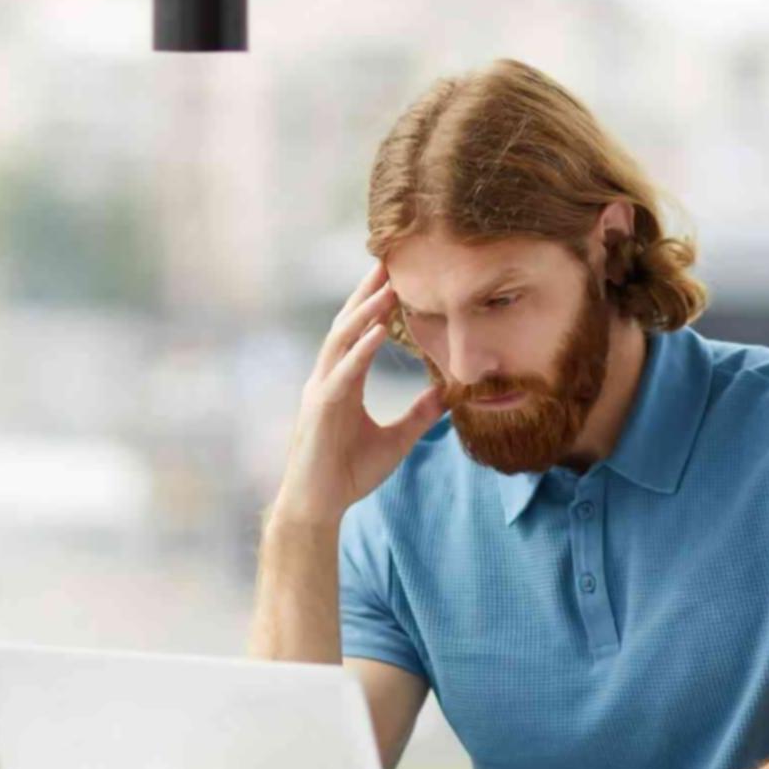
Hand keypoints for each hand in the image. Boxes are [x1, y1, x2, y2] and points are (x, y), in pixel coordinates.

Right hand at [273, 261, 444, 525]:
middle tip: (388, 261)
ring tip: (387, 288)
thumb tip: (448, 394)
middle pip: (347, 325)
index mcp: (344, 382)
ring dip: (363, 313)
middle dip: (366, 294)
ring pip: (341, 341)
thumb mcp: (398, 439)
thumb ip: (420, 414)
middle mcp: (329, 379)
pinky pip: (342, 375)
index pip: (360, 333)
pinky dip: (359, 352)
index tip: (396, 276)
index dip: (375, 305)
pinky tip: (376, 333)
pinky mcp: (320, 411)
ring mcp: (321, 392)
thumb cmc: (349, 473)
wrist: (320, 506)